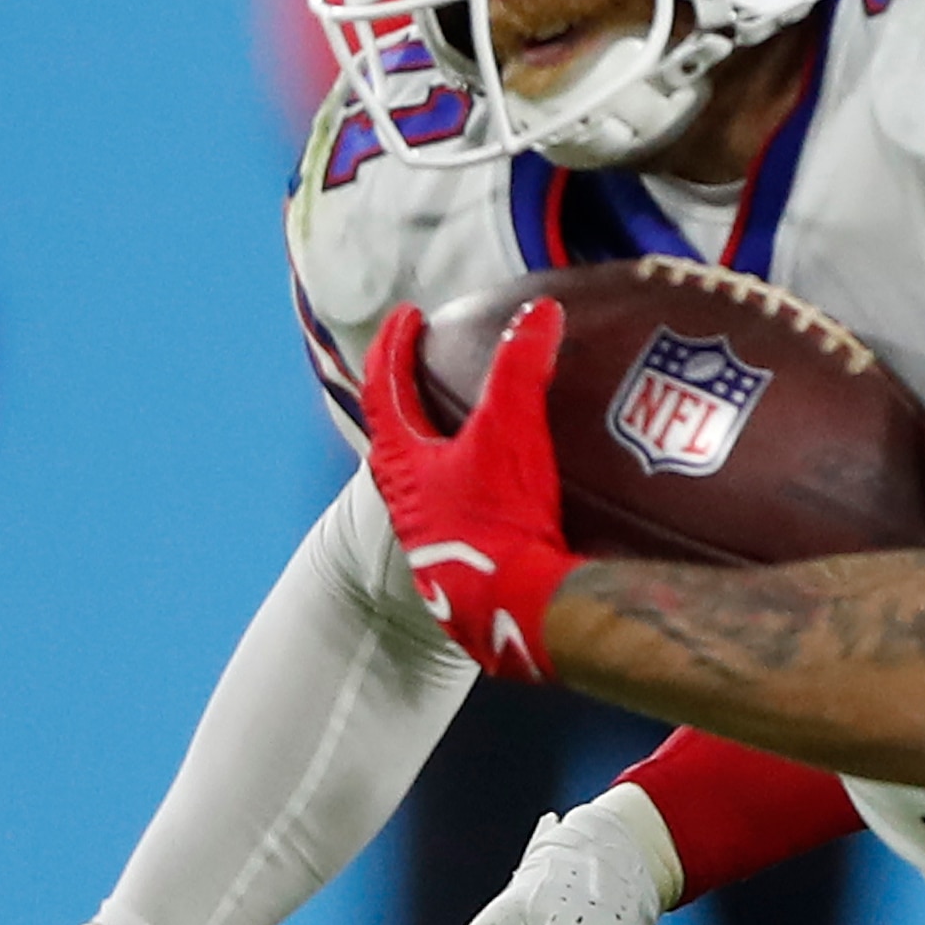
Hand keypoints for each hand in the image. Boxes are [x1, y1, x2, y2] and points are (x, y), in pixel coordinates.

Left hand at [362, 300, 575, 681]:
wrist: (515, 611)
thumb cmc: (499, 521)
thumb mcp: (511, 432)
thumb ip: (521, 367)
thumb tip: (539, 313)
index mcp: (403, 461)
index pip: (385, 388)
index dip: (396, 346)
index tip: (408, 318)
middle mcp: (406, 501)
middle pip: (396, 437)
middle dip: (410, 400)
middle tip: (428, 371)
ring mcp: (432, 539)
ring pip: (425, 480)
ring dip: (440, 449)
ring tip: (470, 431)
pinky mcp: (466, 568)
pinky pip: (461, 514)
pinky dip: (474, 490)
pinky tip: (507, 496)